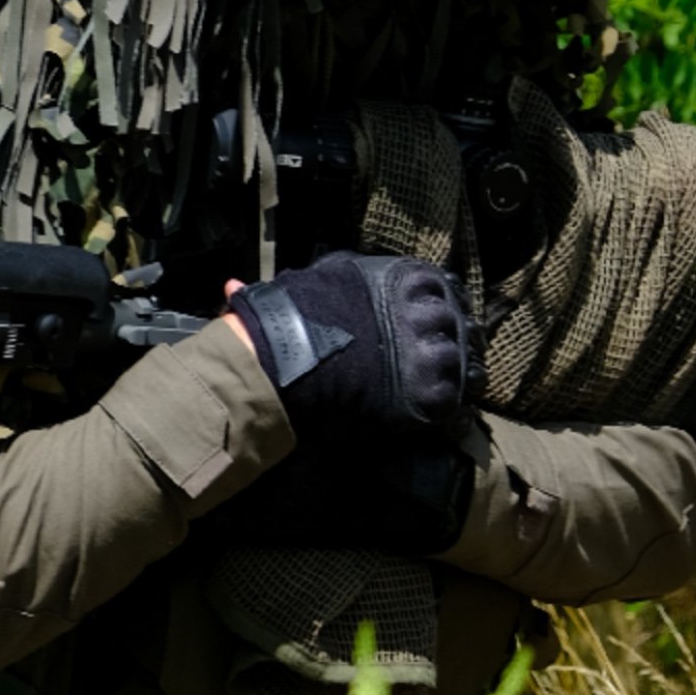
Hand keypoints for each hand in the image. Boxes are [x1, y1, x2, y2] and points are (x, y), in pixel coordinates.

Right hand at [226, 251, 483, 441]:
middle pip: (457, 322)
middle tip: (449, 355)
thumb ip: (297, 285)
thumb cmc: (292, 316)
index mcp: (404, 277)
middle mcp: (425, 310)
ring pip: (462, 363)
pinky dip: (453, 412)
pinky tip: (448, 417)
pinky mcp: (427, 394)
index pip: (440, 285)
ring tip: (450, 387)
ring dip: (457, 374)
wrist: (290, 357)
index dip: (439, 304)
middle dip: (455, 338)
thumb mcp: (301, 284)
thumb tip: (233, 285)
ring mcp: (430, 353)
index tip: (437, 317)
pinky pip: (454, 403)